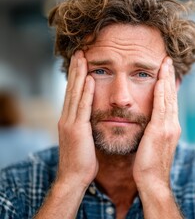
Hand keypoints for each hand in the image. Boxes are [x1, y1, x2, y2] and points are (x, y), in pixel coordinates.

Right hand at [56, 50, 97, 187]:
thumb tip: (93, 117)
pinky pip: (83, 107)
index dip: (77, 76)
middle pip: (72, 88)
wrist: (74, 178)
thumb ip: (86, 125)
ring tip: (82, 56)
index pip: (74, 93)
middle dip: (76, 69)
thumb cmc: (83, 161)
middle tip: (80, 51)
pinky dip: (85, 92)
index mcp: (71, 119)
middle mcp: (68, 118)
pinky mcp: (76, 130)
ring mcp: (70, 123)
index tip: (82, 60)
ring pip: (75, 93)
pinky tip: (89, 79)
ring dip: (79, 74)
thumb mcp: (84, 138)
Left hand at [133, 57, 180, 188]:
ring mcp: (169, 127)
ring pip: (168, 98)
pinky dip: (161, 91)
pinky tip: (159, 80)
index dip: (169, 85)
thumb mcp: (152, 146)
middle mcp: (173, 125)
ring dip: (167, 79)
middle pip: (172, 96)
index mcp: (170, 128)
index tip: (166, 72)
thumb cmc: (148, 167)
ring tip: (165, 63)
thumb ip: (152, 132)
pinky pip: (161, 107)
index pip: (170, 102)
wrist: (152, 182)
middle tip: (168, 61)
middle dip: (170, 77)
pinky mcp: (161, 131)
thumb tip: (148, 125)